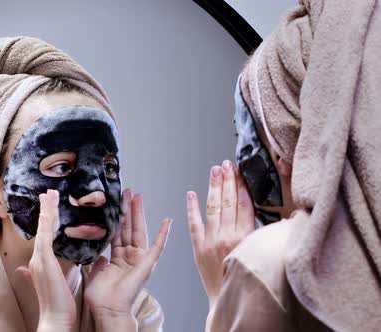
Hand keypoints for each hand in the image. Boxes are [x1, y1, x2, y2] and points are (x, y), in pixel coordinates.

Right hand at [16, 190, 75, 331]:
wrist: (54, 318)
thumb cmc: (57, 304)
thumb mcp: (51, 283)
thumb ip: (39, 272)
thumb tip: (23, 269)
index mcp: (40, 262)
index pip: (45, 235)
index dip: (47, 219)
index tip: (50, 205)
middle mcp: (37, 257)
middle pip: (42, 228)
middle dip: (46, 209)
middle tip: (49, 192)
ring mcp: (39, 258)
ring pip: (44, 228)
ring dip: (47, 209)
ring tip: (50, 193)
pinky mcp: (44, 259)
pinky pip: (46, 234)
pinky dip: (48, 220)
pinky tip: (50, 207)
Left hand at [84, 189, 170, 323]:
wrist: (108, 309)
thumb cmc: (101, 297)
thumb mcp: (96, 273)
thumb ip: (98, 261)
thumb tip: (100, 254)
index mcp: (118, 259)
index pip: (118, 232)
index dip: (117, 217)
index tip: (116, 202)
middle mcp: (130, 257)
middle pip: (129, 228)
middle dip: (128, 209)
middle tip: (128, 191)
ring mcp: (140, 260)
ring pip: (139, 231)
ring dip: (139, 213)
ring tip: (138, 196)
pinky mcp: (147, 264)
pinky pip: (158, 247)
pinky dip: (164, 234)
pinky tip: (168, 221)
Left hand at [186, 160, 254, 308]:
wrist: (230, 303)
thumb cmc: (250, 283)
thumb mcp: (264, 256)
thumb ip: (266, 235)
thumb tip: (278, 217)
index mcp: (246, 238)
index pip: (243, 204)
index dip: (241, 185)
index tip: (240, 171)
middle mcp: (227, 237)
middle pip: (227, 201)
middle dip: (226, 180)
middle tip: (225, 164)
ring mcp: (211, 241)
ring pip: (212, 208)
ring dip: (213, 187)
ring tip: (214, 171)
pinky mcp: (198, 249)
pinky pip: (193, 224)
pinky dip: (192, 208)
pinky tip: (191, 193)